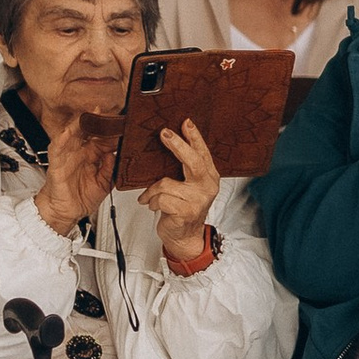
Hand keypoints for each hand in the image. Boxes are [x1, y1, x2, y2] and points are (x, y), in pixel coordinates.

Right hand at [35, 114, 114, 234]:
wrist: (67, 212)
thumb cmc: (82, 197)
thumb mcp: (105, 183)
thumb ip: (111, 168)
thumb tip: (115, 155)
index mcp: (92, 155)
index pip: (104, 139)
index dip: (114, 132)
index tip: (125, 126)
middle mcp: (81, 152)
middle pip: (89, 132)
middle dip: (99, 122)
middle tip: (110, 115)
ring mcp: (68, 156)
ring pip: (73, 134)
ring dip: (80, 123)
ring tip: (90, 115)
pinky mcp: (57, 163)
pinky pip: (57, 148)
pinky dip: (62, 139)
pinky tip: (68, 131)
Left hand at [136, 120, 219, 260]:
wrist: (185, 236)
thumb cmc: (184, 208)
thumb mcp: (190, 186)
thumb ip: (186, 168)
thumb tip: (171, 141)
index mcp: (209, 177)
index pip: (203, 153)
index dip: (194, 137)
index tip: (185, 122)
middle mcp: (207, 187)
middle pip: (192, 161)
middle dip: (177, 145)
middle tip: (164, 133)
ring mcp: (198, 200)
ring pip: (166, 183)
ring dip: (152, 191)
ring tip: (150, 196)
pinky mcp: (186, 212)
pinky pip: (160, 198)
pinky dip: (151, 201)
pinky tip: (152, 205)